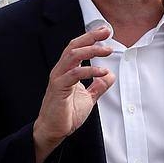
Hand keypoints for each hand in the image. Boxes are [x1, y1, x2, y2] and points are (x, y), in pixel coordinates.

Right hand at [33, 25, 115, 162]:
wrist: (53, 131)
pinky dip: (89, 70)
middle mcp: (60, 71)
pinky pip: (74, 74)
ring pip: (73, 56)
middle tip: (107, 32)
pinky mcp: (58, 88)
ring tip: (107, 50)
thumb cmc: (67, 114)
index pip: (77, 47)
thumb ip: (98, 86)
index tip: (105, 31)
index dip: (90, 37)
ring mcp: (58, 78)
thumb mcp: (88, 98)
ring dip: (91, 50)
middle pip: (74, 46)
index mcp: (66, 70)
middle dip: (91, 37)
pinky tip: (102, 72)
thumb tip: (110, 76)